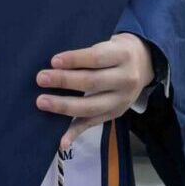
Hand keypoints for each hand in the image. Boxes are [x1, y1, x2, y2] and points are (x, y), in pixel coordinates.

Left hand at [35, 33, 153, 150]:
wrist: (143, 63)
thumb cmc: (115, 51)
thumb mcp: (108, 44)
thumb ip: (87, 54)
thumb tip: (55, 64)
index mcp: (122, 56)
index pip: (96, 58)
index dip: (75, 60)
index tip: (53, 61)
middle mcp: (126, 79)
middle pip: (92, 82)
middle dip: (64, 81)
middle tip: (41, 78)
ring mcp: (122, 100)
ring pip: (91, 106)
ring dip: (64, 106)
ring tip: (42, 102)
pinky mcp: (115, 114)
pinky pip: (93, 124)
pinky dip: (76, 133)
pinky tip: (62, 141)